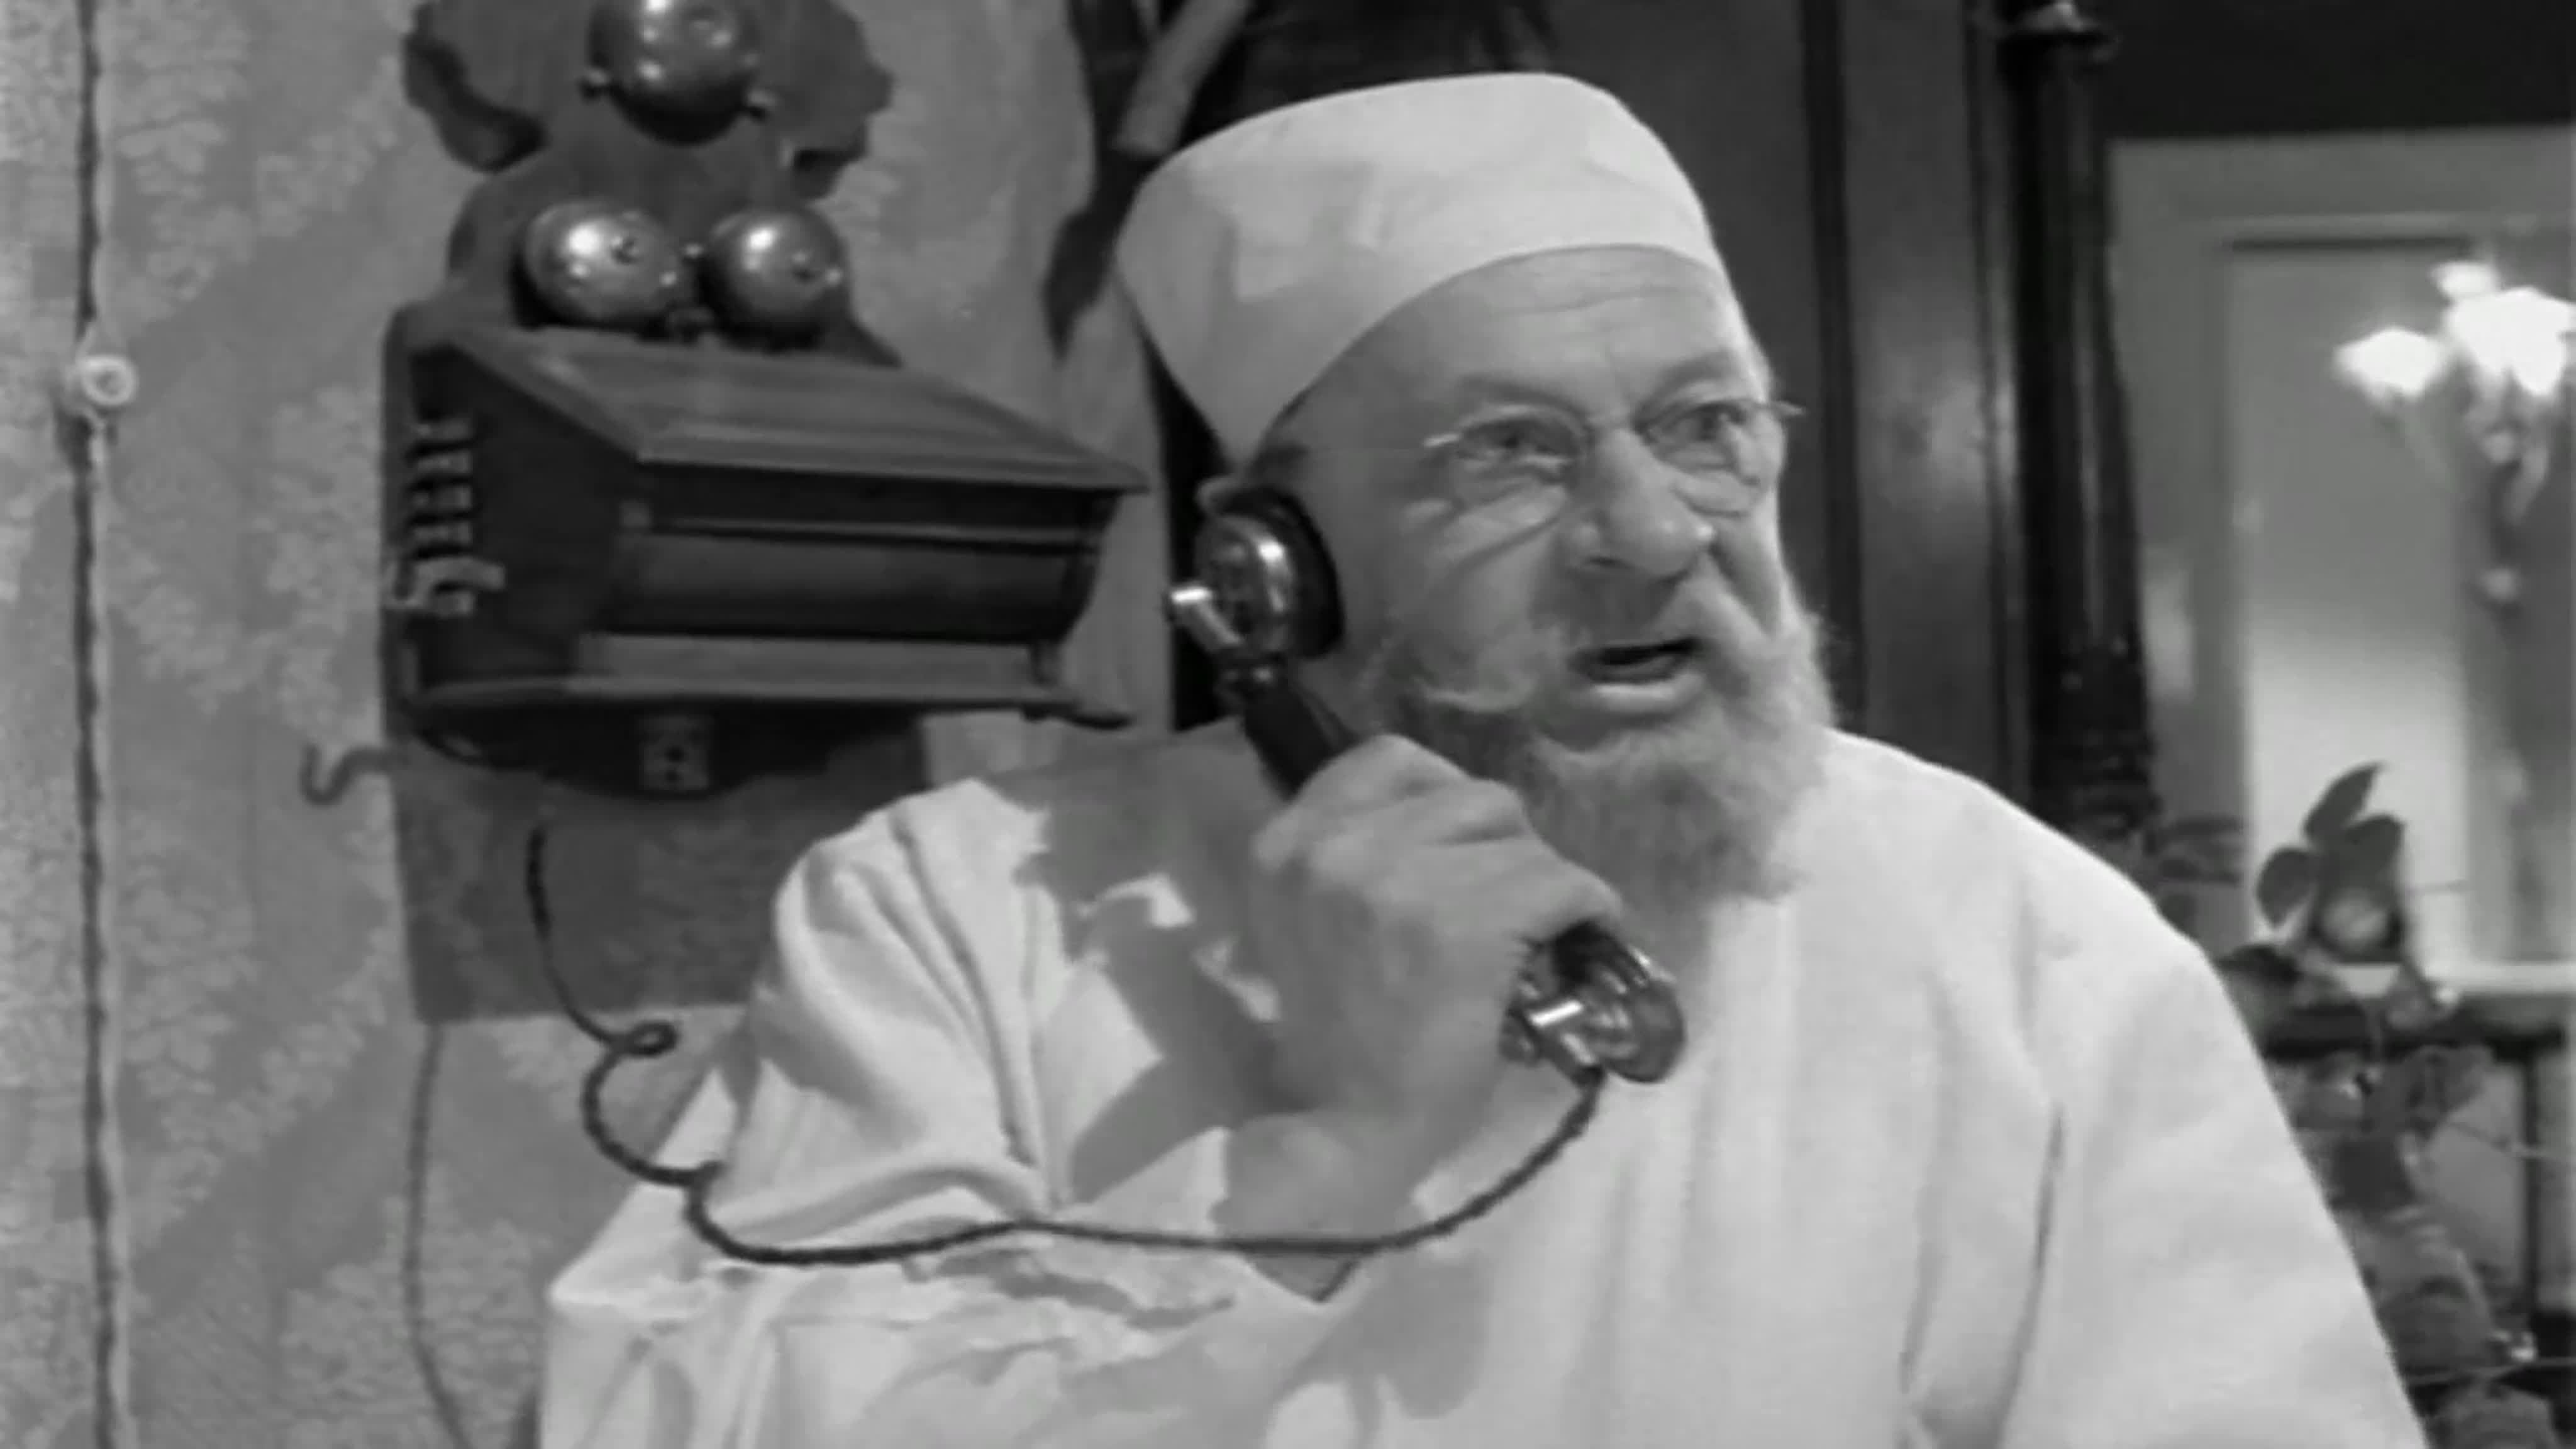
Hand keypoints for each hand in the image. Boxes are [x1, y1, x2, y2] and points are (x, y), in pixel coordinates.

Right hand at [1241, 735, 1620, 1184]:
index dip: (1445, 796)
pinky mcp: (1465, 926)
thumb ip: (1350, 861)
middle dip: (1503, 845)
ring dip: (1542, 882)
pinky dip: (1586, 907)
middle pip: (1469, 795)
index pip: (1390, 759)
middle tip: (1511, 901)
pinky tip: (1583, 937)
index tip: (1466, 845)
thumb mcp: (1307, 922)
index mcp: (1286, 844)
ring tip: (1539, 930)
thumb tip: (1448, 825)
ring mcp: (1398, 882)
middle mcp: (1334, 848)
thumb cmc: (1337, 1037)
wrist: (1345, 1129)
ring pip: (1519, 839)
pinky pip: (1559, 884)